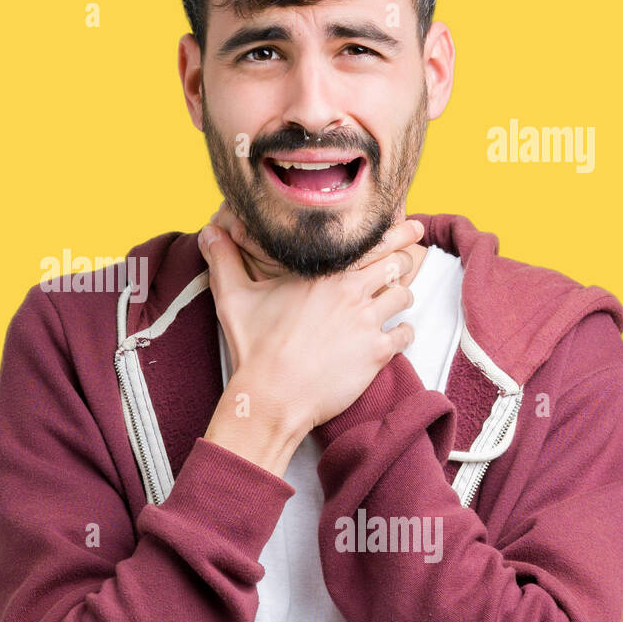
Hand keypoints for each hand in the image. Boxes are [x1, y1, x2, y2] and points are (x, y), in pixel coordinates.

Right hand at [196, 216, 423, 475]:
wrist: (271, 396)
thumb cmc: (253, 347)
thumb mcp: (233, 297)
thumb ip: (223, 259)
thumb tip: (208, 231)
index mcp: (322, 273)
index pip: (370, 241)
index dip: (395, 231)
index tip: (410, 225)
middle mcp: (350, 292)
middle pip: (397, 262)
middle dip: (407, 257)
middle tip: (415, 253)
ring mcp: (366, 322)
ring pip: (404, 296)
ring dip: (401, 297)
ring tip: (394, 302)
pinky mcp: (376, 353)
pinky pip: (406, 334)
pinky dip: (403, 334)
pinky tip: (393, 337)